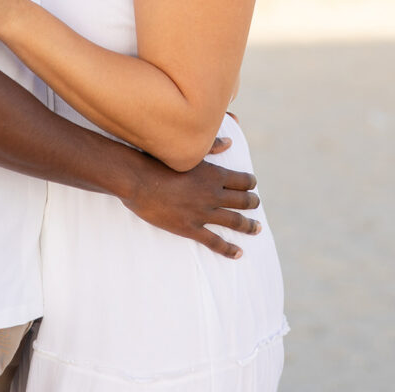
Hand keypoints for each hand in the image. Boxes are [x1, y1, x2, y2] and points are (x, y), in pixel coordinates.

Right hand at [125, 156, 260, 258]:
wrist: (137, 181)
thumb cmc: (159, 161)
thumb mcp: (188, 152)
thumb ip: (212, 146)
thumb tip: (230, 141)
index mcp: (214, 174)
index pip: (243, 180)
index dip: (250, 183)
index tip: (252, 185)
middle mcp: (213, 194)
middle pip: (242, 201)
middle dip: (252, 202)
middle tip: (256, 204)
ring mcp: (203, 213)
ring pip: (234, 221)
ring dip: (248, 226)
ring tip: (256, 229)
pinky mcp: (190, 228)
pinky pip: (215, 242)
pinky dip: (229, 249)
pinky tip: (239, 253)